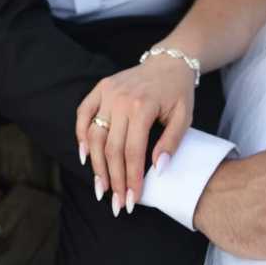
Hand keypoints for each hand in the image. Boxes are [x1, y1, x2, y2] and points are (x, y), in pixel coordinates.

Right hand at [75, 55, 195, 215]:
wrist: (169, 61)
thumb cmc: (178, 92)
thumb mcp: (184, 117)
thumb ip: (172, 143)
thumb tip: (158, 169)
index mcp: (143, 106)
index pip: (133, 152)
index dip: (131, 179)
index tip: (132, 200)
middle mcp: (121, 99)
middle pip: (112, 148)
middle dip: (114, 179)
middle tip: (116, 203)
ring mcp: (108, 92)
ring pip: (95, 135)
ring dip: (96, 165)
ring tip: (101, 188)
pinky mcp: (100, 88)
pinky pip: (83, 113)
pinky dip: (81, 135)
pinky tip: (85, 156)